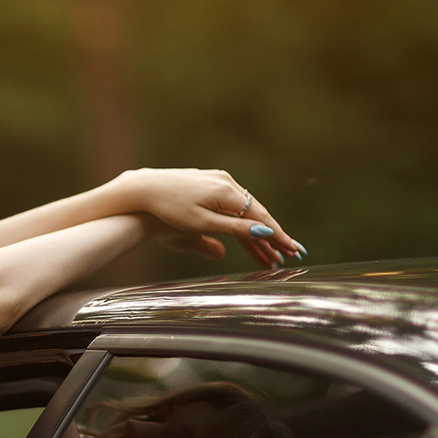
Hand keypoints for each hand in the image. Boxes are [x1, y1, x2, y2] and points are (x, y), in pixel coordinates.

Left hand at [110, 168, 304, 268]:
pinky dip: (241, 222)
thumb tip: (264, 231)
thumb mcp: (201, 223)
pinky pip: (232, 206)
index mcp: (227, 192)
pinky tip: (250, 234)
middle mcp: (227, 183)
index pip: (260, 217)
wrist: (143, 190)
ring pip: (244, 211)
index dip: (278, 236)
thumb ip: (232, 228)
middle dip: (272, 237)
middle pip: (255, 214)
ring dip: (257, 232)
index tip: (294, 250)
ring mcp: (218, 181)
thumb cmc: (168, 209)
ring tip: (269, 254)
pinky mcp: (208, 184)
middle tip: (289, 255)